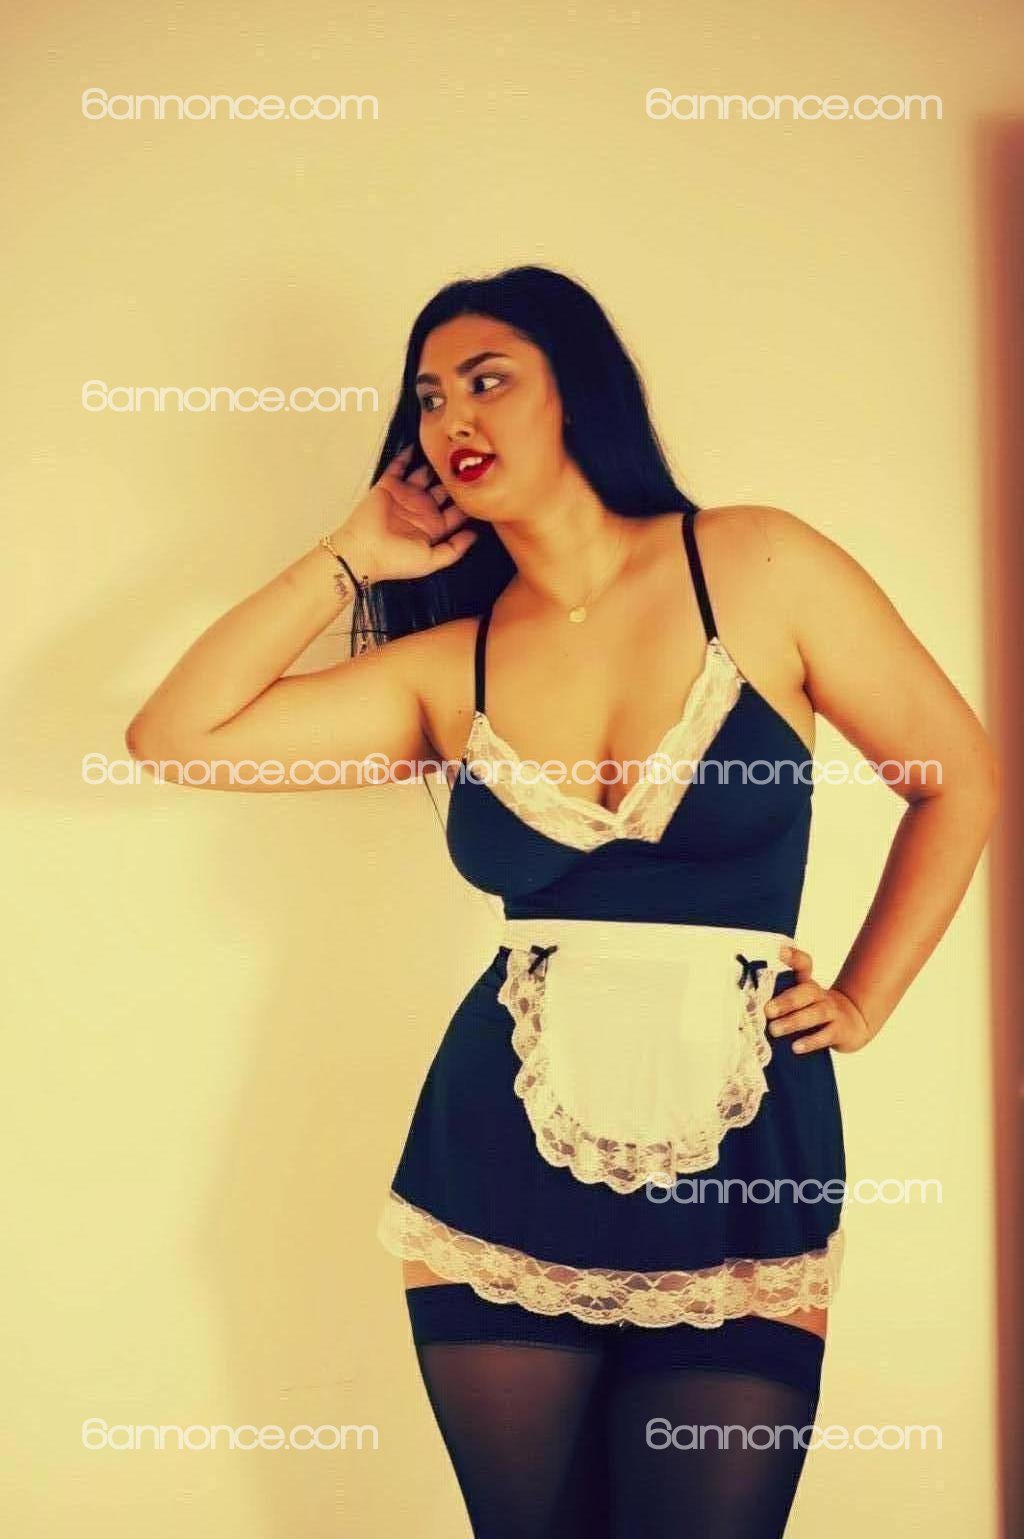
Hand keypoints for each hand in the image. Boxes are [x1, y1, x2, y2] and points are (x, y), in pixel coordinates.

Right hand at [330, 444, 479, 582]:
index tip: (483, 490)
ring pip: (424, 475)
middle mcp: (420, 510)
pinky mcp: (388, 485)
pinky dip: (407, 454)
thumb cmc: (396, 561)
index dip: (468, 502)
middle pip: (443, 490)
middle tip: (469, 464)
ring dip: (434, 464)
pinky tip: (418, 443)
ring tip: (448, 451)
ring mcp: (405, 496)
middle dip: (454, 480)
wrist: (364, 551)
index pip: (456, 512)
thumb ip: (455, 548)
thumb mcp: (432, 561)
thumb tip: (475, 534)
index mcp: (432, 528)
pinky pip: (399, 466)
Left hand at [764, 944, 874, 1054]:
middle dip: (786, 1001)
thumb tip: (747, 1007)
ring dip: (793, 1022)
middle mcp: (820, 995)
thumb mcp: (800, 1000)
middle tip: (767, 1010)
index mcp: (807, 984)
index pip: (804, 965)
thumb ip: (777, 1000)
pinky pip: (826, 1035)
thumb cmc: (813, 1012)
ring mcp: (832, 1012)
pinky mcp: (839, 1031)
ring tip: (774, 1030)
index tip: (779, 951)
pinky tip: (796, 1047)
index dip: (793, 957)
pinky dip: (811, 1041)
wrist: (851, 1024)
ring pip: (815, 1014)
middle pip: (806, 992)